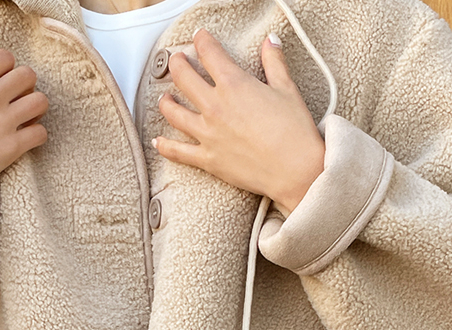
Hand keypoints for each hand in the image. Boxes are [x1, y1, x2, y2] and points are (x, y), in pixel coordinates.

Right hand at [0, 49, 48, 216]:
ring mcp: (3, 121)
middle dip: (24, 86)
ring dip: (35, 109)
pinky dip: (36, 135)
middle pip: (28, 75)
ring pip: (41, 101)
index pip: (5, 57)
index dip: (6, 69)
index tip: (2, 80)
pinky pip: (41, 133)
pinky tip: (25, 139)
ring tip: (24, 118)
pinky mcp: (11, 148)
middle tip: (16, 99)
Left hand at [155, 30, 324, 213]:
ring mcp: (207, 134)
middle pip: (183, 78)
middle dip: (177, 64)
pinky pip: (178, 152)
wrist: (294, 170)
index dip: (202, 40)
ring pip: (174, 113)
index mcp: (234, 85)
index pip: (209, 53)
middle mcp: (215, 107)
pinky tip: (157, 142)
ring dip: (166, 102)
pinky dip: (165, 147)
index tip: (199, 37)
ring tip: (165, 98)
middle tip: (177, 60)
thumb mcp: (287, 89)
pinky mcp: (207, 159)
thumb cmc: (294, 131)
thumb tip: (270, 41)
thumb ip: (274, 62)